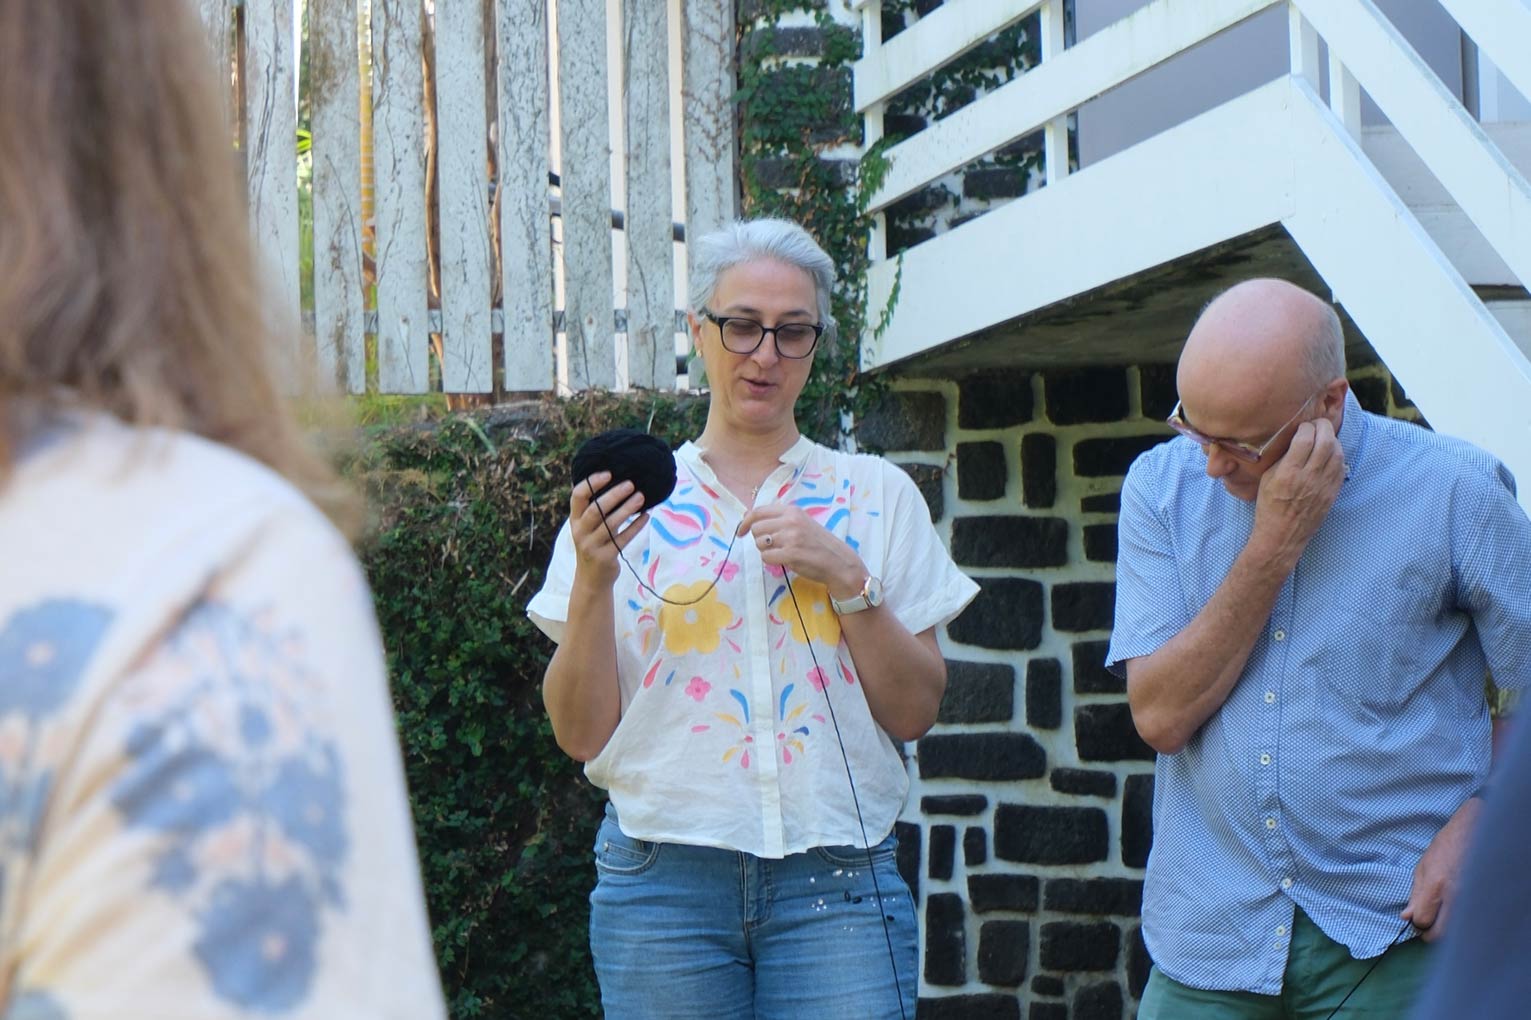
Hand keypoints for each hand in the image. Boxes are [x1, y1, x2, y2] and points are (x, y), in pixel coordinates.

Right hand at [569, 471, 647, 586]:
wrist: (591, 580)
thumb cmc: (593, 545)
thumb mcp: (587, 528)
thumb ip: (595, 509)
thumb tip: (618, 482)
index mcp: (575, 520)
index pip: (577, 496)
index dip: (591, 483)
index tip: (608, 473)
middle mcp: (580, 532)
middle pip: (595, 509)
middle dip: (613, 495)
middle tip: (631, 484)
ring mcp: (592, 546)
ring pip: (610, 524)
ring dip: (627, 509)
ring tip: (641, 497)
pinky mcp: (605, 557)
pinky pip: (623, 539)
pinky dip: (635, 526)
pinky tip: (646, 516)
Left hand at [738, 504, 864, 598]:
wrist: (838, 561)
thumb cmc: (817, 543)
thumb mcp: (800, 522)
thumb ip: (778, 519)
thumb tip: (747, 517)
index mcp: (792, 510)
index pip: (758, 511)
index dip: (746, 522)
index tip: (741, 532)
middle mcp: (791, 521)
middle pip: (757, 528)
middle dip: (760, 539)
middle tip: (774, 546)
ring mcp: (791, 537)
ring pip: (759, 543)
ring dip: (766, 551)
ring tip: (782, 552)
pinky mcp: (791, 554)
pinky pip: (766, 557)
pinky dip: (770, 561)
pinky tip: (783, 560)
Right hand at [1252, 417, 1345, 561]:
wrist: (1282, 534)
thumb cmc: (1269, 506)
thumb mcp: (1267, 479)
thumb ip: (1282, 458)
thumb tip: (1294, 438)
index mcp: (1288, 473)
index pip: (1305, 439)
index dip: (1305, 427)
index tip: (1301, 426)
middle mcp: (1309, 478)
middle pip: (1326, 441)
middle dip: (1323, 427)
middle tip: (1317, 425)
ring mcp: (1324, 485)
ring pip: (1337, 452)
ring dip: (1332, 440)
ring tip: (1323, 437)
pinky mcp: (1333, 492)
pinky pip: (1341, 466)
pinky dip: (1337, 455)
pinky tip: (1329, 454)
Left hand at [1401, 797, 1482, 941]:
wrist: (1475, 834)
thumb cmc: (1446, 847)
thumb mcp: (1423, 867)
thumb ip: (1415, 894)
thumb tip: (1406, 917)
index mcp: (1436, 886)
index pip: (1423, 920)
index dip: (1418, 922)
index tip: (1418, 916)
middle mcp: (1455, 896)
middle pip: (1440, 933)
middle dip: (1431, 933)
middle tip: (1429, 924)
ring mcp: (1471, 900)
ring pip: (1456, 930)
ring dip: (1446, 928)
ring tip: (1442, 915)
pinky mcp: (1483, 901)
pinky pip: (1469, 921)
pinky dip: (1460, 922)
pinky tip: (1456, 911)